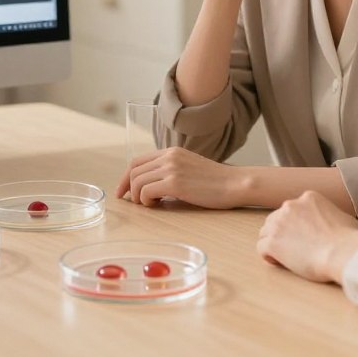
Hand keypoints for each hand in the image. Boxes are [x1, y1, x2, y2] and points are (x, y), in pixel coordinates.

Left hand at [115, 147, 244, 208]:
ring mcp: (171, 168)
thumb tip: (150, 186)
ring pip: (138, 181)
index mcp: (171, 152)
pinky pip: (147, 191)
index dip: (125, 177)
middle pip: (133, 170)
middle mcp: (169, 156)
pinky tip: (157, 205)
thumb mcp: (189, 168)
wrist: (234, 183)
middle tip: (133, 202)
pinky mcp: (175, 182)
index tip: (122, 191)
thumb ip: (170, 171)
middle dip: (127, 188)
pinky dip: (146, 201)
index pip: (137, 161)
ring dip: (138, 196)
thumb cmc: (215, 182)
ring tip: (151, 204)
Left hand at [257, 191, 357, 283]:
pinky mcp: (273, 241)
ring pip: (265, 232)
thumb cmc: (349, 239)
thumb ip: (333, 216)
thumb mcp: (345, 218)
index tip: (302, 236)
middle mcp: (291, 206)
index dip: (295, 225)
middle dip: (282, 232)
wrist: (343, 252)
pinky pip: (261, 247)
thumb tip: (338, 224)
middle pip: (276, 219)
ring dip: (273, 243)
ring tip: (286, 257)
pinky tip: (278, 262)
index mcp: (308, 198)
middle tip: (293, 248)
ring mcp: (279, 223)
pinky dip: (268, 256)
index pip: (292, 209)